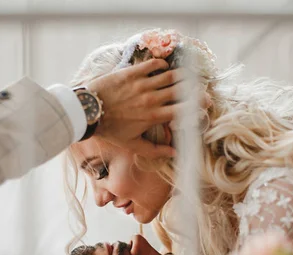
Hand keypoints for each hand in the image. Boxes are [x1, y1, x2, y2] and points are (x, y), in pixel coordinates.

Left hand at [86, 59, 208, 158]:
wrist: (88, 112)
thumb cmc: (110, 130)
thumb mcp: (133, 145)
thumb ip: (155, 150)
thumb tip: (175, 153)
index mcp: (154, 116)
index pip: (183, 110)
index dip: (197, 107)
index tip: (204, 105)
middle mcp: (151, 99)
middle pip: (181, 90)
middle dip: (196, 89)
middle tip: (201, 89)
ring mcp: (142, 84)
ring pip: (170, 75)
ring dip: (182, 75)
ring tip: (187, 76)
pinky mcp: (132, 73)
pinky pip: (153, 64)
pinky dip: (162, 64)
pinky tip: (164, 68)